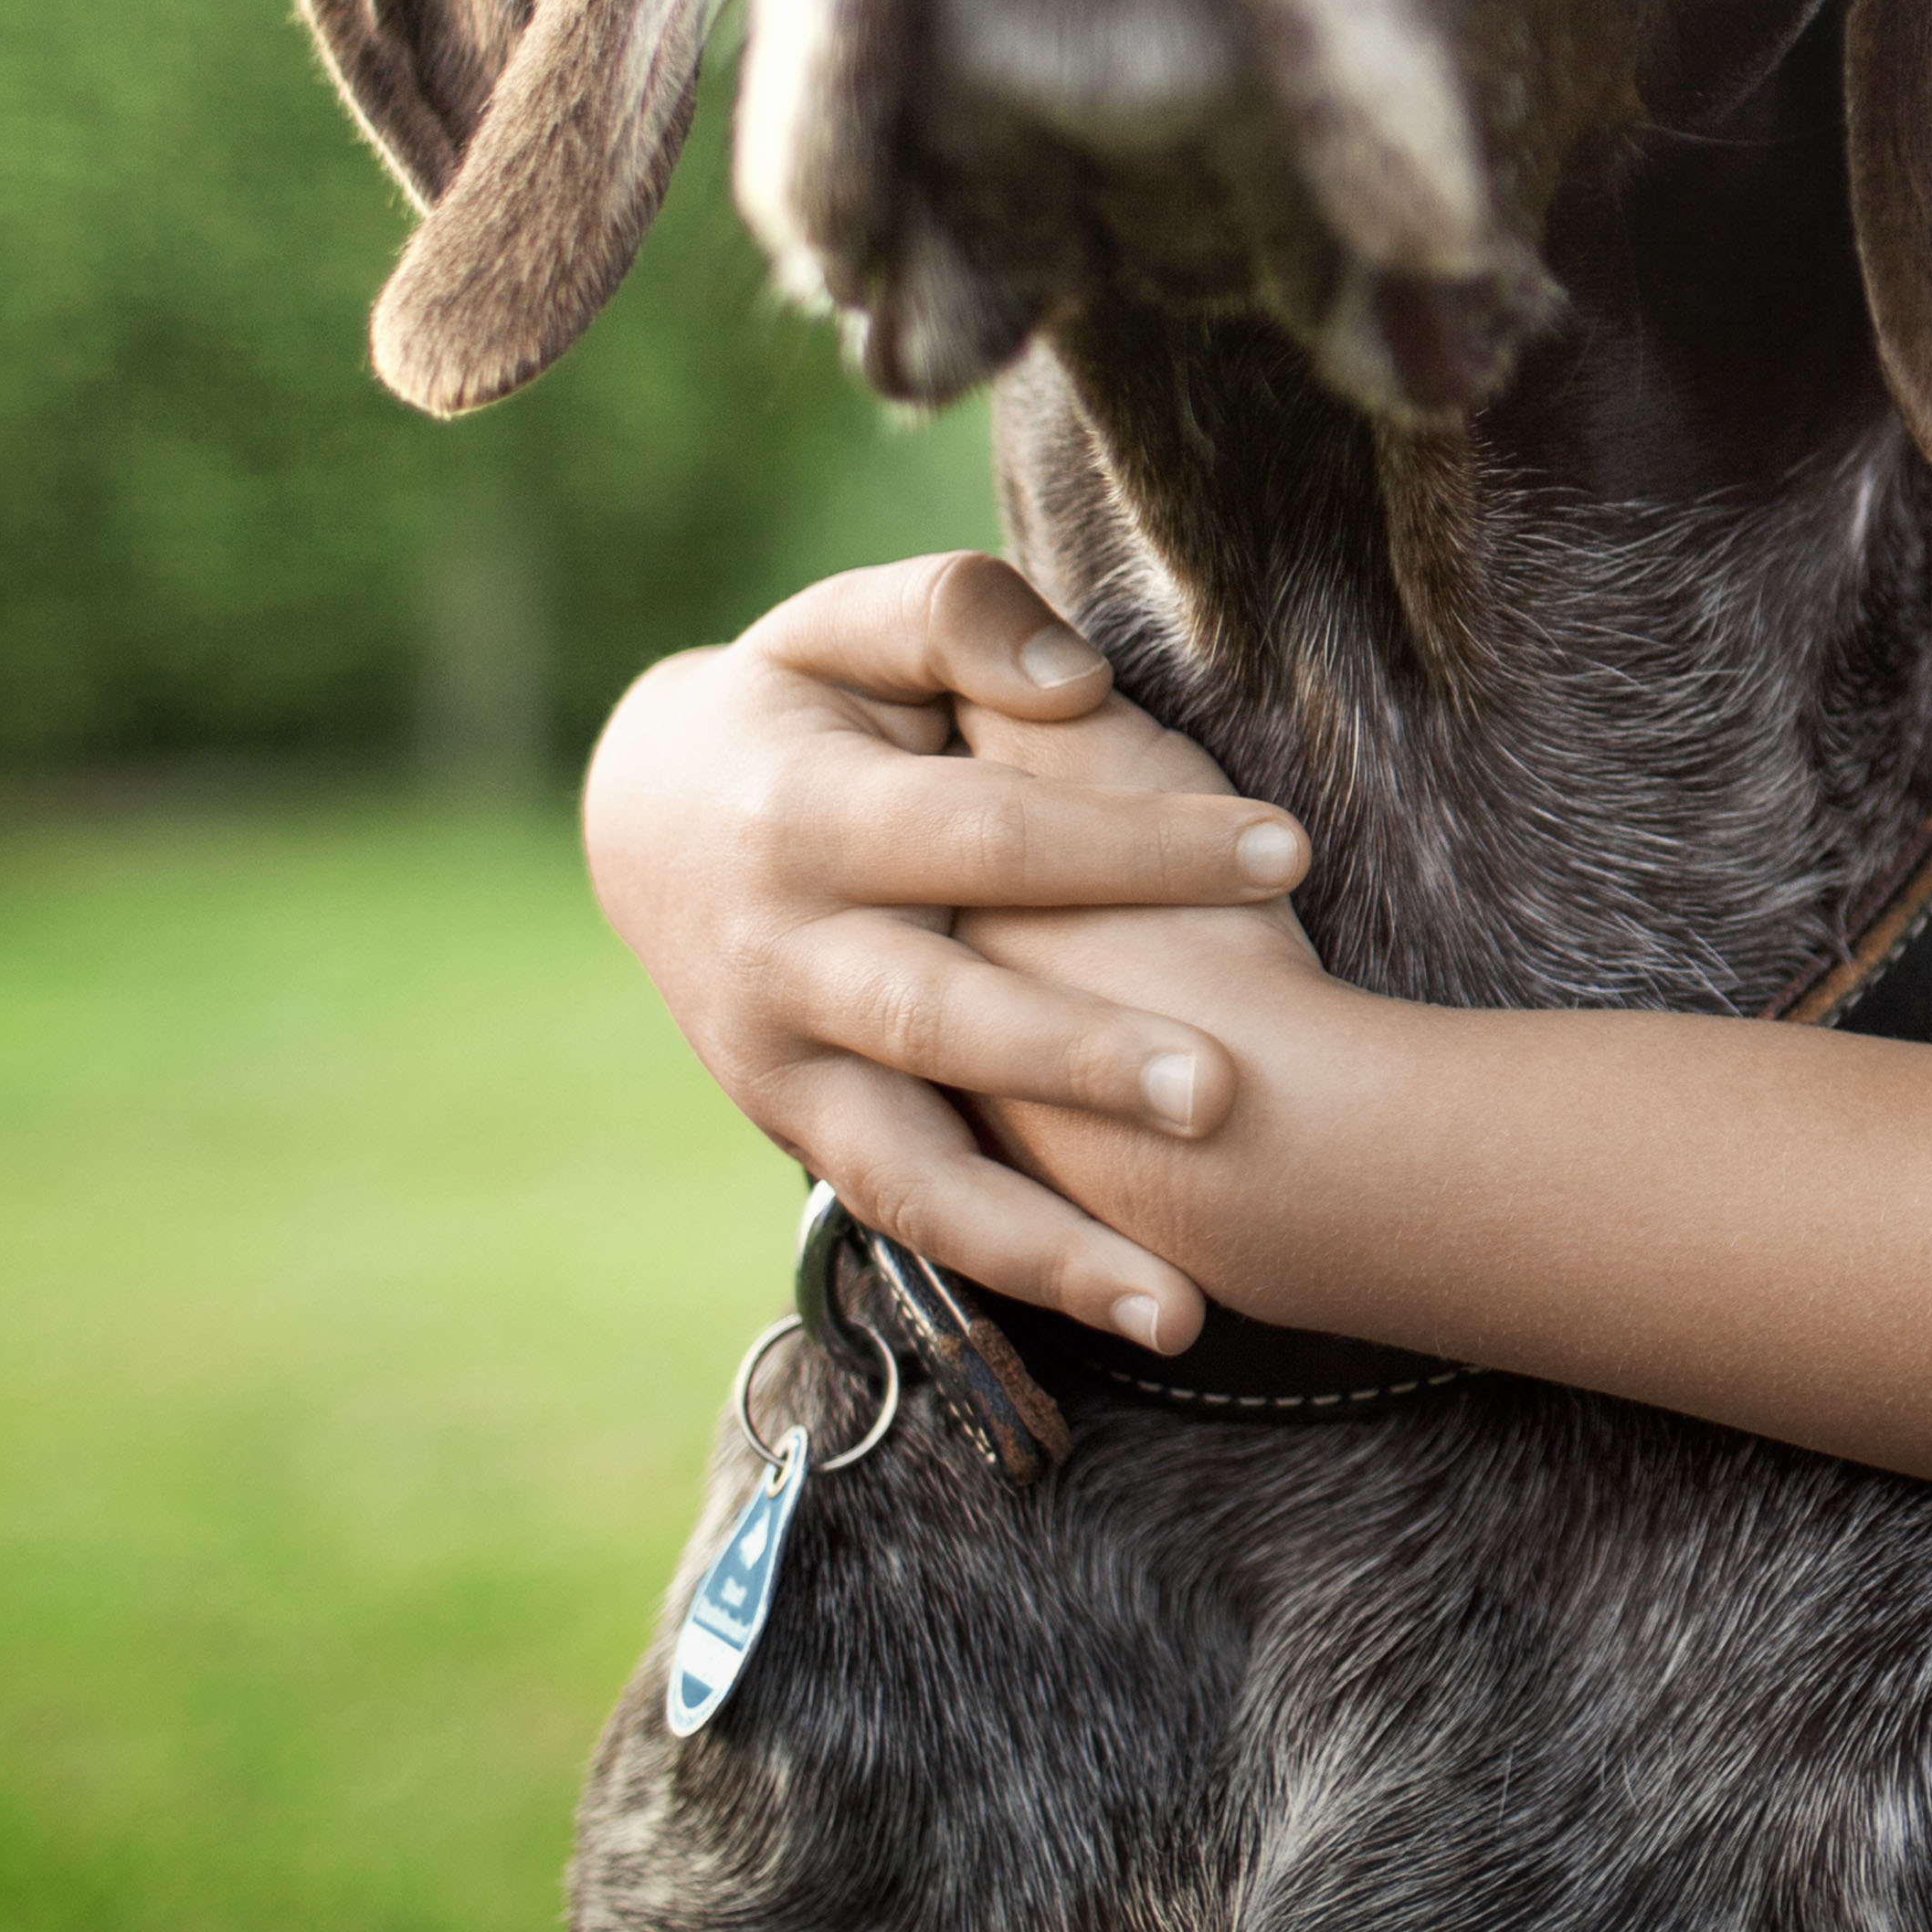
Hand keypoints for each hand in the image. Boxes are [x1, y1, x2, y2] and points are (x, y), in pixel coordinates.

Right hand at [582, 551, 1315, 1348]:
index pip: (994, 836)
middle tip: (1222, 1094)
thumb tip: (1076, 679)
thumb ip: (956, 621)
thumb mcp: (846, 628)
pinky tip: (1146, 1310)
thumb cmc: (797, 707)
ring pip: (915, 1170)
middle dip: (1081, 1059)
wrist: (643, 824)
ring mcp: (781, 1066)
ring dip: (1047, 1237)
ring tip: (1184, 1300)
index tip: (1288, 850)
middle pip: (946, 1018)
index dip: (1137, 843)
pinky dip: (1021, 1272)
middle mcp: (783, 958)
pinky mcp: (798, 1133)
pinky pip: (915, 1218)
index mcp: (807, 817)